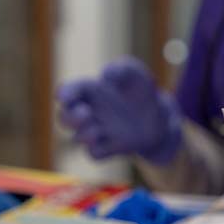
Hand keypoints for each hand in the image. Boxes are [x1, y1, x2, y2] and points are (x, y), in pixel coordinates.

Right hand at [56, 57, 182, 163]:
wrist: (159, 116)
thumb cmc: (139, 90)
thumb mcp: (135, 74)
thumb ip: (121, 69)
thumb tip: (106, 76)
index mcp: (89, 90)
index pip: (68, 91)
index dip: (64, 94)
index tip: (66, 97)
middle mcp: (89, 112)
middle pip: (64, 117)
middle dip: (69, 118)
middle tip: (85, 114)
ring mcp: (97, 131)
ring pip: (78, 137)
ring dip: (84, 134)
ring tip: (98, 129)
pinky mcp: (108, 147)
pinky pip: (95, 154)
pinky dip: (98, 150)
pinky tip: (113, 143)